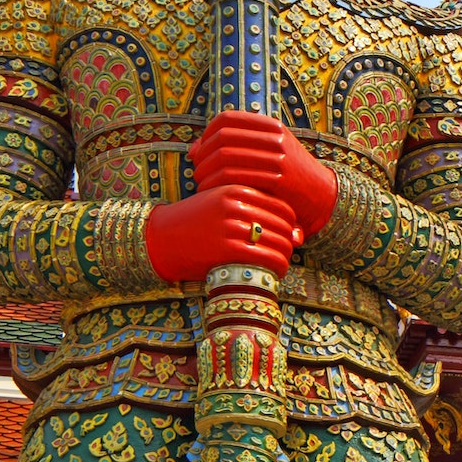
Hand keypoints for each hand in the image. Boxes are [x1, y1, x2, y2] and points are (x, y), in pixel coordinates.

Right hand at [143, 182, 296, 281]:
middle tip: (290, 251)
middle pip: (282, 224)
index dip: (292, 223)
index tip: (290, 234)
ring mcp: (230, 227)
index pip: (281, 206)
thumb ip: (257, 212)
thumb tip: (300, 233)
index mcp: (236, 188)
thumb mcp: (224, 206)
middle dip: (291, 240)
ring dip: (287, 255)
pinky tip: (277, 272)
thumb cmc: (197, 222)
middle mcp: (235, 205)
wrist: (162, 238)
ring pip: (277, 242)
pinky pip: (265, 259)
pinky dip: (277, 267)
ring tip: (284, 263)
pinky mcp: (226, 250)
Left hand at [189, 110, 338, 238]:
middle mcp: (275, 138)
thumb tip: (193, 150)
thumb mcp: (267, 151)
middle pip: (222, 139)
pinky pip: (236, 178)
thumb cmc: (287, 174)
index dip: (205, 135)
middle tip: (196, 172)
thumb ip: (234, 146)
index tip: (199, 152)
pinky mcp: (278, 181)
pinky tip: (212, 193)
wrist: (322, 195)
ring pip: (226, 159)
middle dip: (202, 156)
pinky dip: (217, 185)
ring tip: (201, 184)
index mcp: (271, 125)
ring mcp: (278, 158)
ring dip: (206, 173)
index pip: (225, 119)